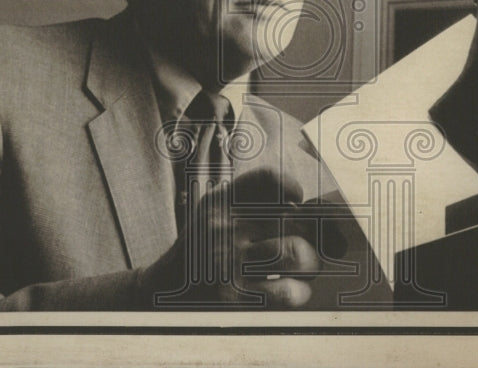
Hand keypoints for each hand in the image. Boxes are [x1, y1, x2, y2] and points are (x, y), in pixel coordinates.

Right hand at [144, 168, 323, 307]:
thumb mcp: (215, 209)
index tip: (296, 199)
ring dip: (310, 263)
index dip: (289, 186)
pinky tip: (295, 289)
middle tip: (309, 244)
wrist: (167, 288)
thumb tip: (304, 205)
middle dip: (310, 234)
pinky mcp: (234, 298)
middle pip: (293, 220)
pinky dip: (300, 291)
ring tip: (306, 267)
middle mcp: (224, 227)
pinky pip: (286, 291)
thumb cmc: (205, 245)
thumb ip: (252, 198)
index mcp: (221, 202)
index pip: (265, 179)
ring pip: (296, 253)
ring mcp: (228, 262)